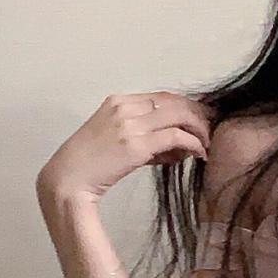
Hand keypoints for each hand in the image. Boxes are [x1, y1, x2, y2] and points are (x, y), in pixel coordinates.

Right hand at [36, 91, 213, 203]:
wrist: (67, 180)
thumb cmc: (89, 165)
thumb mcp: (114, 140)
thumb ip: (144, 137)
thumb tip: (177, 145)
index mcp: (117, 102)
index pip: (162, 96)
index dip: (186, 106)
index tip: (200, 119)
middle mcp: (125, 107)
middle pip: (175, 102)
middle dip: (198, 115)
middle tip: (211, 131)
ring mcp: (130, 124)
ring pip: (180, 116)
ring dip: (199, 130)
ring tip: (207, 144)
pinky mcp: (137, 145)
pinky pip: (176, 137)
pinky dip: (193, 144)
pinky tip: (199, 154)